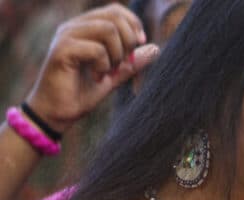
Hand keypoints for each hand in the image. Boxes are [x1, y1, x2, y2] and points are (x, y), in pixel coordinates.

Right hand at [24, 3, 159, 133]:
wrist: (57, 114)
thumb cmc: (81, 94)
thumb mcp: (114, 77)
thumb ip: (131, 63)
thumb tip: (155, 48)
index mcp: (85, 28)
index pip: (115, 10)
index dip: (133, 25)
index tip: (139, 46)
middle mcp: (74, 27)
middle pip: (114, 16)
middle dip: (128, 41)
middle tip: (122, 64)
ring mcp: (66, 36)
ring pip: (108, 29)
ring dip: (117, 54)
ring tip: (108, 72)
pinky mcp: (62, 50)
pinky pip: (97, 49)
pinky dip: (104, 66)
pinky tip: (97, 78)